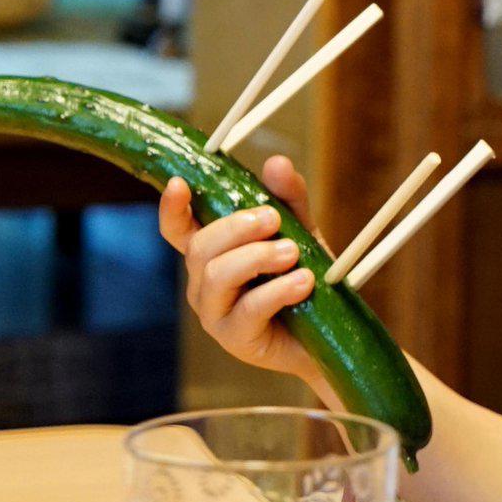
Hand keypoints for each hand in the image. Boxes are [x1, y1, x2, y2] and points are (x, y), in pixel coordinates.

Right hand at [157, 156, 324, 383]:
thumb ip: (287, 199)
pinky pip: (248, 309)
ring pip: (218, 275)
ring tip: (293, 253)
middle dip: (237, 227)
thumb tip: (276, 163)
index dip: (171, 208)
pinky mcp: (235, 339)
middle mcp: (204, 283)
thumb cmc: (304, 278)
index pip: (178, 230)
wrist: (330, 332)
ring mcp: (215, 313)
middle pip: (201, 247)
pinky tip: (304, 282)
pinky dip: (279, 290)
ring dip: (258, 257)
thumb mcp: (299, 231)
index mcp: (212, 254)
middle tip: (274, 219)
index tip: (180, 183)